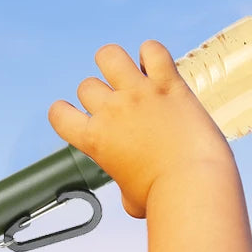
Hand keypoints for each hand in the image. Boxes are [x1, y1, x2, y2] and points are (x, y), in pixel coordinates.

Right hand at [48, 40, 231, 217]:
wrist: (193, 185)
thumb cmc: (163, 199)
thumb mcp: (130, 199)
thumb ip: (123, 185)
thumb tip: (130, 193)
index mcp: (94, 140)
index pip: (58, 114)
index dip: (64, 113)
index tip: (80, 118)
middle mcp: (111, 111)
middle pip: (87, 86)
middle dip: (100, 95)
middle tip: (121, 109)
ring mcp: (138, 94)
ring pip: (109, 55)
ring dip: (114, 62)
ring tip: (129, 74)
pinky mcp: (168, 84)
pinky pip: (153, 51)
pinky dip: (152, 53)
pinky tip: (157, 67)